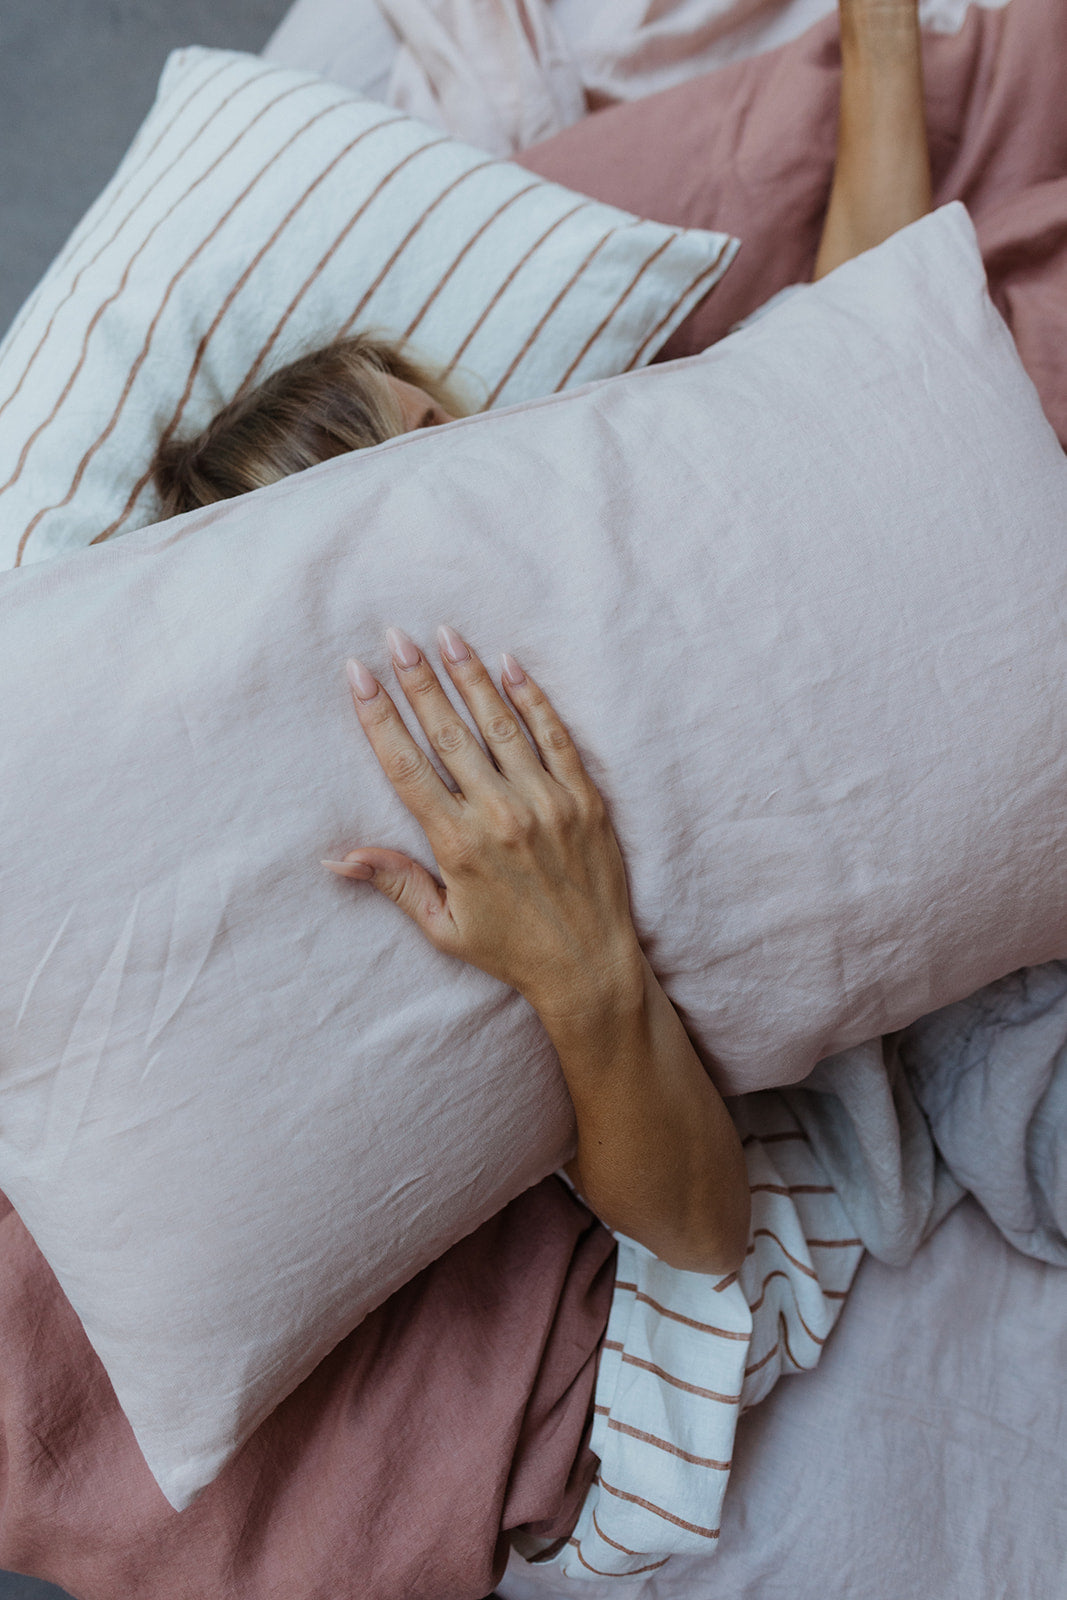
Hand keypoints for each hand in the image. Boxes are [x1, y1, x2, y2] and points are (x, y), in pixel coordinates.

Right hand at [323, 625, 642, 1026]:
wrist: (590, 968)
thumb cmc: (510, 951)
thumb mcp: (443, 926)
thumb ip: (394, 882)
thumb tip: (337, 857)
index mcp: (458, 845)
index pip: (406, 765)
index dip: (379, 715)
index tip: (359, 675)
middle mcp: (501, 815)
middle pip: (449, 732)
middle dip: (419, 679)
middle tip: (396, 636)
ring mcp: (547, 802)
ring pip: (500, 724)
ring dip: (471, 676)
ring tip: (447, 635)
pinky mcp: (585, 799)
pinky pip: (555, 736)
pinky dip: (532, 698)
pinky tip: (510, 665)